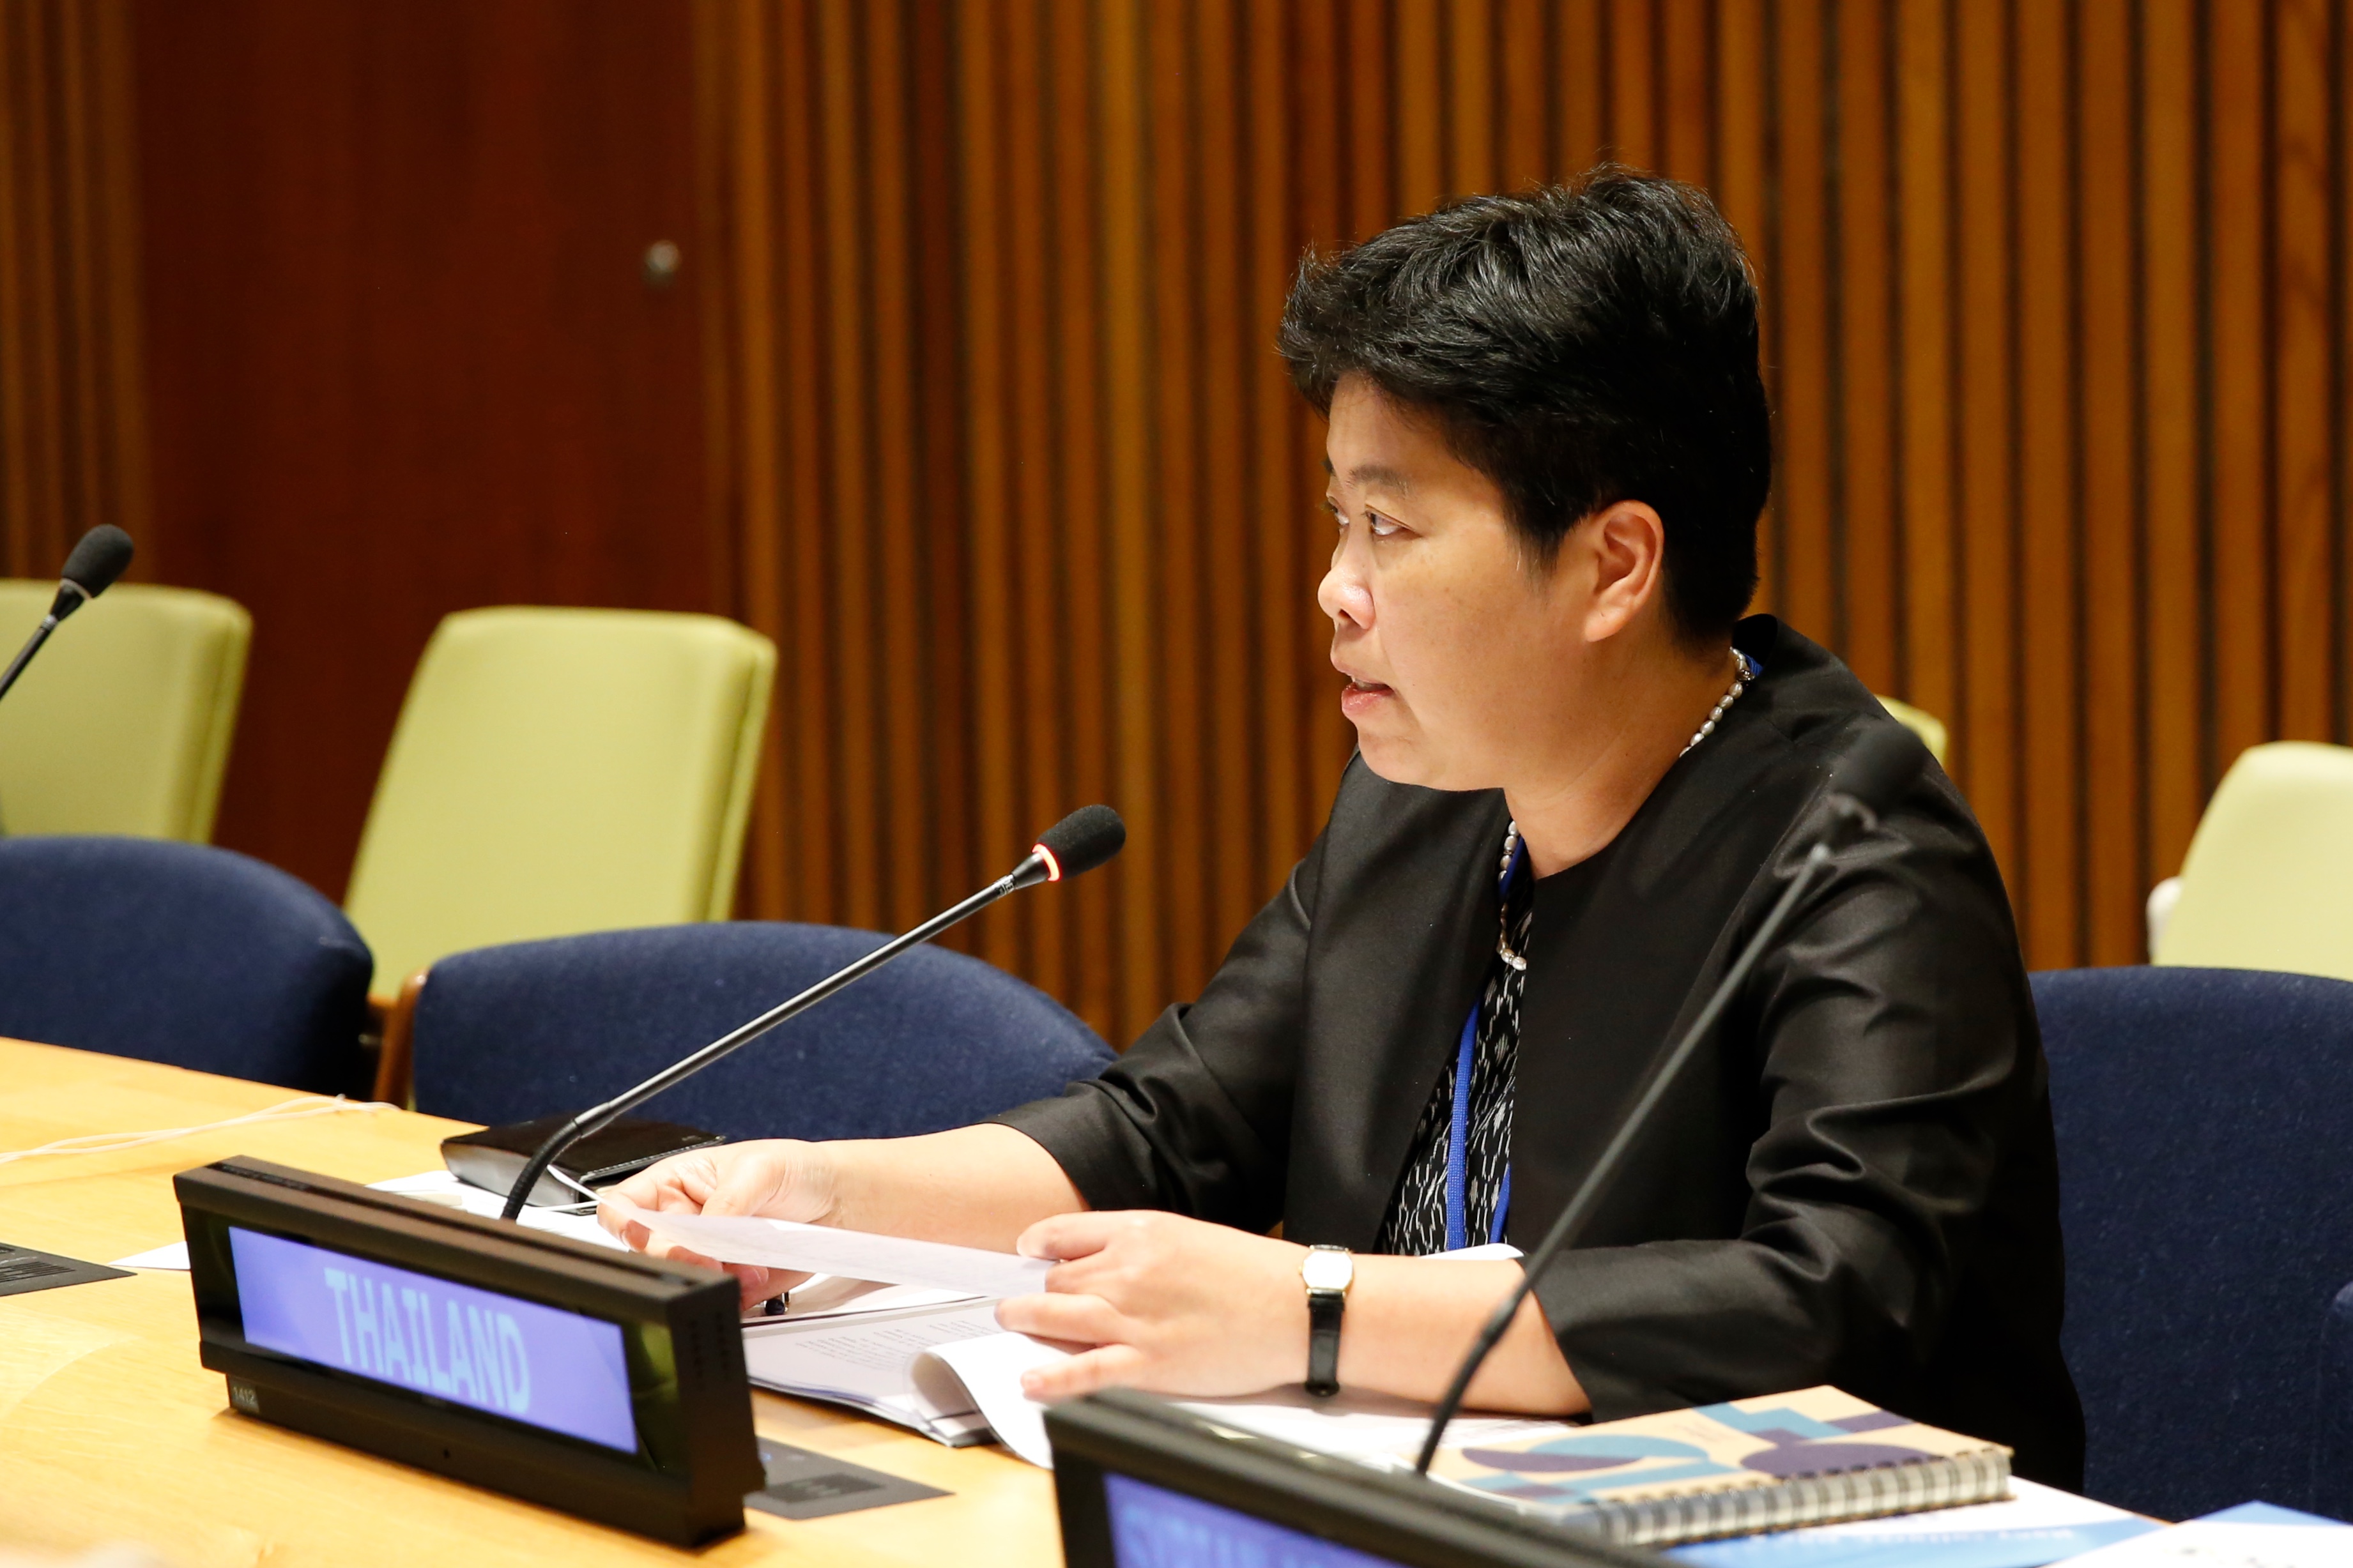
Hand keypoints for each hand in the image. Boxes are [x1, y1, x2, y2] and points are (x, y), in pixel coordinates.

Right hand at [598, 1139, 836, 1306]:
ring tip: (749, 1263)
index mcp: (676, 1183)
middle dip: (678, 1256)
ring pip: (679, 1278)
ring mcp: (705, 1254)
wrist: (840, 1202)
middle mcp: (684, 1221)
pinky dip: (731, 1295)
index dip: (626, 1222)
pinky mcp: (728, 1281)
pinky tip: (755, 1277)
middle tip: (711, 1255)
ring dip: (708, 1276)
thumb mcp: (760, 1169)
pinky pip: (713, 1298)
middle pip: (648, 1250)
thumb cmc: (797, 1171)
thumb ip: (726, 1201)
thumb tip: (704, 1231)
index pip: (626, 1205)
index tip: (646, 1233)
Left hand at [994, 1211, 1309, 1401]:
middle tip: (1026, 1299)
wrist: (1298, 1306)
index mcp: (1142, 1232)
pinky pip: (1083, 1372)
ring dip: (1025, 1319)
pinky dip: (1050, 1379)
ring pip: (1054, 1317)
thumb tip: (1099, 1258)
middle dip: (1038, 1289)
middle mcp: (1129, 1271)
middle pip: (1056, 1280)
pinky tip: (1031, 1380)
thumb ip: (1142, 1244)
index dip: (1038, 1245)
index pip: (1064, 1234)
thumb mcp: (1191, 1236)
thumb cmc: (1254, 1272)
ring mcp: (1134, 1319)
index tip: (1029, 1253)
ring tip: (1012, 1321)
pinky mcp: (1148, 1364)